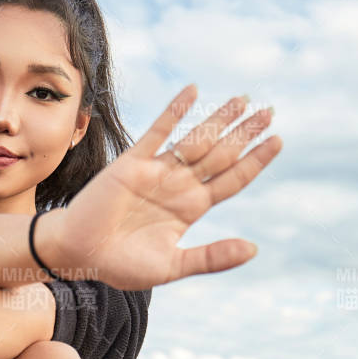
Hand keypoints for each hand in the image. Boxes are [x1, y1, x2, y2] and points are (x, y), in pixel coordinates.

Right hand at [37, 88, 281, 288]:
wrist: (79, 254)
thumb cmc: (122, 265)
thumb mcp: (173, 266)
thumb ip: (212, 257)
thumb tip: (254, 248)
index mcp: (191, 208)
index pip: (232, 179)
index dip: (255, 160)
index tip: (278, 140)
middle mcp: (178, 185)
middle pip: (221, 154)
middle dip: (245, 133)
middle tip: (269, 111)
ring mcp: (157, 171)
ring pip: (196, 139)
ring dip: (219, 119)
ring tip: (243, 100)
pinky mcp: (132, 162)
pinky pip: (158, 131)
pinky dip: (175, 111)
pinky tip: (194, 92)